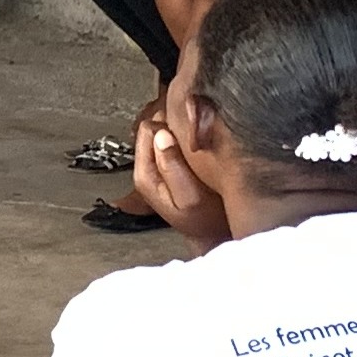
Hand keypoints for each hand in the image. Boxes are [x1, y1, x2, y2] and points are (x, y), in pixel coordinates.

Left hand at [129, 96, 230, 250]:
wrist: (212, 232)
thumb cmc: (205, 218)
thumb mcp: (190, 197)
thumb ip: (173, 167)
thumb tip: (162, 135)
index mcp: (145, 173)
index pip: (148, 129)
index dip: (170, 127)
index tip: (190, 138)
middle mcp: (148, 165)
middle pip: (155, 124)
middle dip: (176, 126)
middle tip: (197, 142)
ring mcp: (160, 161)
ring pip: (167, 127)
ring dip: (184, 130)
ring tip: (202, 145)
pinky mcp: (173, 159)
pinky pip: (178, 134)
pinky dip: (190, 135)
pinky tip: (203, 146)